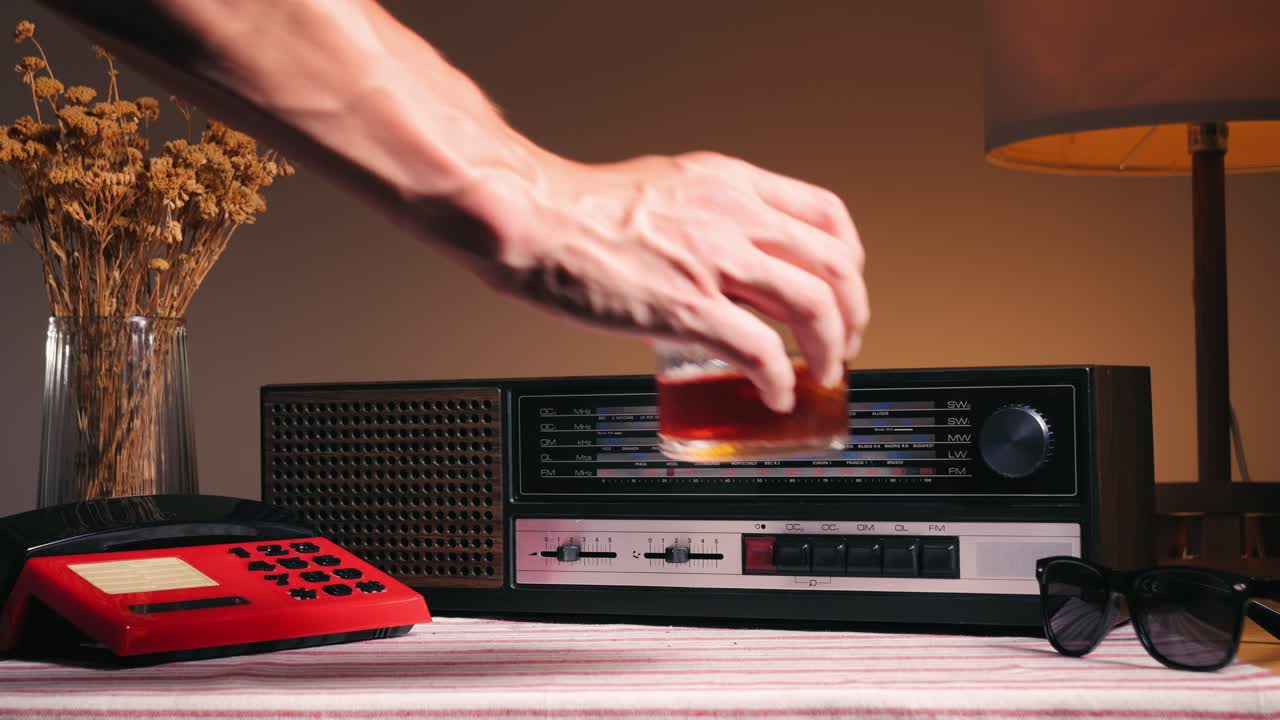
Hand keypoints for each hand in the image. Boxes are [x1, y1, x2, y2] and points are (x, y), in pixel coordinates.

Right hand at [458, 150, 868, 412]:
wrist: (533, 218)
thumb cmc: (581, 210)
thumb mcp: (667, 188)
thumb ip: (709, 216)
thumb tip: (726, 259)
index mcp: (731, 185)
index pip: (826, 214)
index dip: (848, 261)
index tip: (842, 289)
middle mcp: (734, 216)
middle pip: (835, 264)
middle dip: (852, 312)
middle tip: (843, 343)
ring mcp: (714, 260)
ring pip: (814, 305)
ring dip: (830, 349)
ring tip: (821, 373)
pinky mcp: (687, 306)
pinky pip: (760, 350)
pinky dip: (778, 379)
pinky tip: (773, 394)